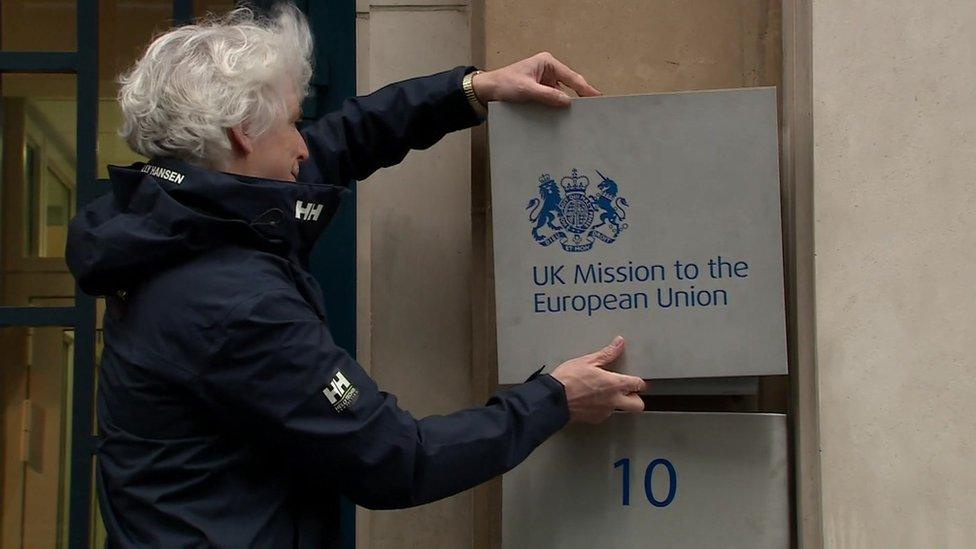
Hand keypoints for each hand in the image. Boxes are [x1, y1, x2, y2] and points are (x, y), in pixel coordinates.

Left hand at [472, 52, 601, 107]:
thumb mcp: (526, 89)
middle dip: (580, 95)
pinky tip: (564, 116)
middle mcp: (548, 70)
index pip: (571, 76)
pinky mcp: (540, 92)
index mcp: (547, 63)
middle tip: (593, 108)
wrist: (486, 91)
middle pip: (570, 84)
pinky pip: (553, 99)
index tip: (596, 97)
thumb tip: (567, 101)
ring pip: (562, 93)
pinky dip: (558, 107)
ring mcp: (544, 82)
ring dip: (568, 103)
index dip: (585, 88)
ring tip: (581, 115)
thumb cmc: (503, 84)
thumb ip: (547, 95)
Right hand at [550, 336, 646, 423]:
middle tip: (628, 391)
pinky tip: (591, 400)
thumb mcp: (588, 361)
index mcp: (615, 384)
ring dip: (617, 402)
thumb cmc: (568, 379)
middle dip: (636, 398)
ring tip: (603, 393)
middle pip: (638, 405)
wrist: (553, 399)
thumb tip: (619, 343)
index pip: (638, 384)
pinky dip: (602, 408)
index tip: (636, 380)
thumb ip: (607, 353)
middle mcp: (613, 400)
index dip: (638, 382)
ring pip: (620, 409)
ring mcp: (605, 412)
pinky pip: (605, 414)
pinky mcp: (595, 419)